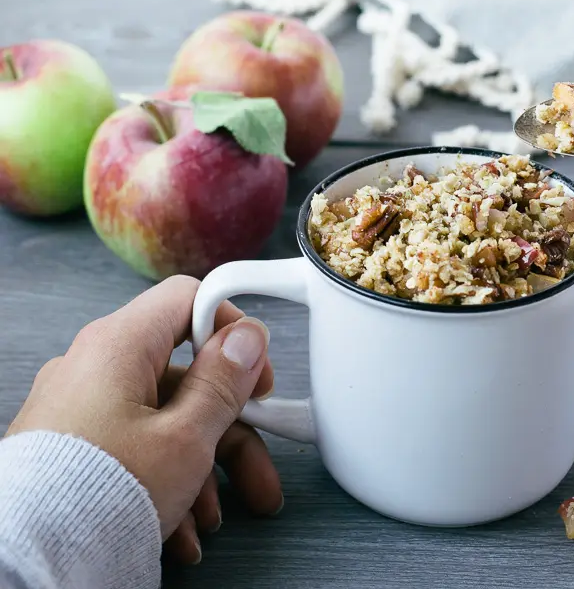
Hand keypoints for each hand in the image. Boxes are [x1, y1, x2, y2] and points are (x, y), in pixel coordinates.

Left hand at [4, 275, 282, 564]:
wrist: (29, 561)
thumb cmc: (97, 494)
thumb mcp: (186, 437)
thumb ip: (223, 382)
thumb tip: (245, 338)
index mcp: (118, 346)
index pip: (187, 300)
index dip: (231, 329)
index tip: (256, 373)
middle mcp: (93, 368)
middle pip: (185, 379)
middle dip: (230, 430)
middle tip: (257, 463)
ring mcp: (79, 409)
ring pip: (163, 422)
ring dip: (201, 469)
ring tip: (213, 518)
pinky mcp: (72, 447)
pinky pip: (133, 449)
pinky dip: (164, 482)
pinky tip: (180, 528)